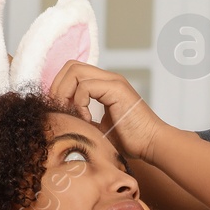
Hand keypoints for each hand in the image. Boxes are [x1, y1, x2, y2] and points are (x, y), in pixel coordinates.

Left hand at [48, 60, 168, 162]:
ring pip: (75, 71)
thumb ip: (83, 117)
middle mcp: (109, 78)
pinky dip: (79, 103)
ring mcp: (113, 81)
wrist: (152, 144)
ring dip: (65, 93)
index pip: (73, 71)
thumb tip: (62, 119)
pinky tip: (86, 119)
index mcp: (105, 84)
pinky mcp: (116, 89)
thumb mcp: (99, 127)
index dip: (60, 87)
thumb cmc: (130, 140)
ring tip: (72, 113)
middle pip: (71, 66)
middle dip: (58, 87)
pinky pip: (85, 87)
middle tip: (61, 109)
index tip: (59, 109)